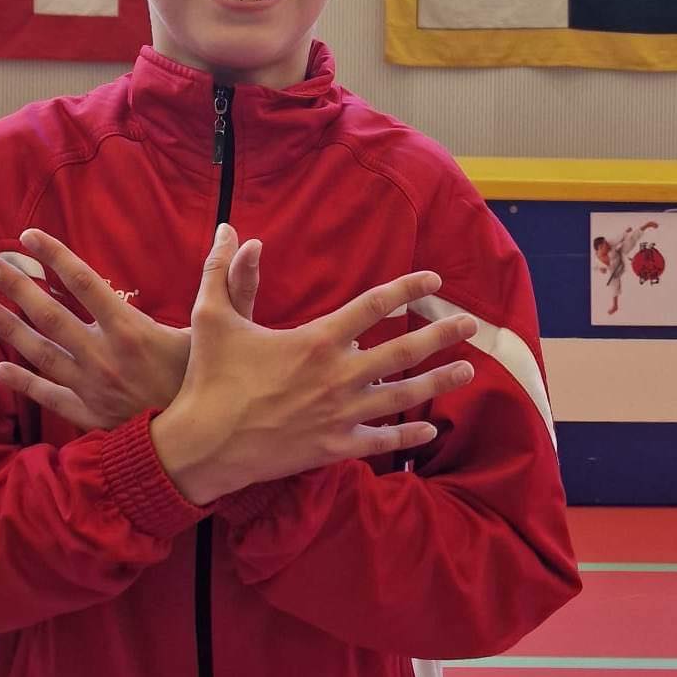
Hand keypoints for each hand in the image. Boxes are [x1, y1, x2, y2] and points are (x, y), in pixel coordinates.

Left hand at [0, 228, 262, 430]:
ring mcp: (91, 387)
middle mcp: (103, 356)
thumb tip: (244, 239)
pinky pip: (48, 395)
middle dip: (16, 286)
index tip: (28, 237)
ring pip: (40, 352)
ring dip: (8, 329)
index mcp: (131, 330)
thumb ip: (232, 282)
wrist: (204, 449)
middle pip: (50, 314)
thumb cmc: (215, 383)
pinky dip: (22, 383)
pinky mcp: (88, 415)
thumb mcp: (226, 328)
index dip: (54, 256)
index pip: (84, 282)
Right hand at [150, 224, 476, 505]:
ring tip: (467, 370)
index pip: (374, 306)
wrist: (204, 445)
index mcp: (316, 340)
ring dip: (438, 381)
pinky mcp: (335, 446)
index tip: (433, 279)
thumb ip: (222, 270)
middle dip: (442, 334)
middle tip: (472, 324)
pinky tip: (430, 429)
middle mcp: (338, 376)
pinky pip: (382, 440)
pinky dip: (409, 435)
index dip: (408, 288)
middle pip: (404, 352)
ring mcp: (341, 414)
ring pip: (403, 396)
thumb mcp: (212, 317)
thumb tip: (229, 229)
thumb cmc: (209, 378)